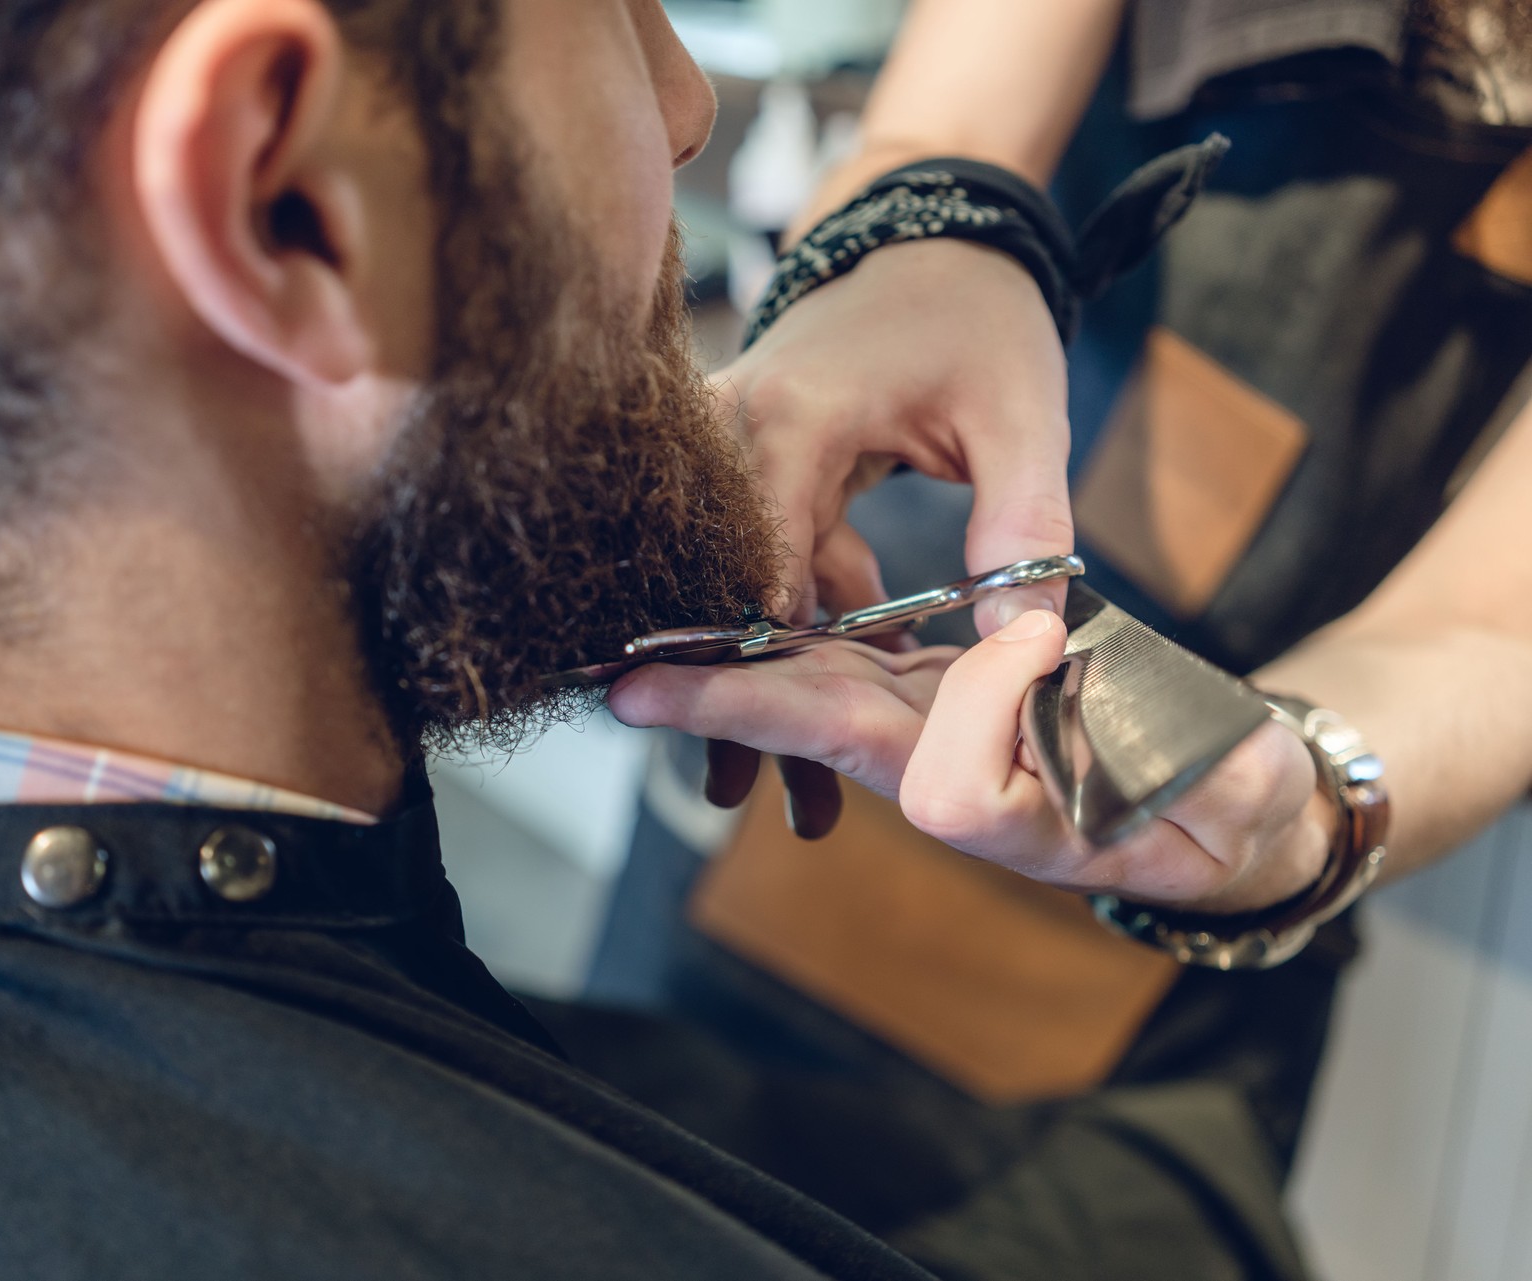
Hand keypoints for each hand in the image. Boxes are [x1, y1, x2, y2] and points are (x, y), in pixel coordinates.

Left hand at [610, 611, 1333, 914]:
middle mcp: (943, 776)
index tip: (1020, 642)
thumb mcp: (1247, 799)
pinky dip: (783, 636)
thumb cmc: (1235, 810)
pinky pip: (840, 660)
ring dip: (731, 670)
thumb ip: (1234, 788)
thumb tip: (1226, 759)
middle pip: (826, 735)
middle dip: (733, 711)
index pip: (940, 780)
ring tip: (638, 652)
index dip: (960, 715)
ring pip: (814, 691)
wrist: (1204, 806)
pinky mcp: (924, 690)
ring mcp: (924, 730)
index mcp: (1009, 811)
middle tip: (631, 689)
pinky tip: (730, 603)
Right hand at [705, 236, 1073, 832]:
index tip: (771, 753)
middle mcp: (733, 434)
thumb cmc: (976, 315)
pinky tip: (843, 682)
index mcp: (793, 422)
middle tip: (752, 795)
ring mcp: (729, 446)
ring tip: (776, 782)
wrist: (927, 234)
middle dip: (741, 695)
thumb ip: (1027, 528)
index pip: (757, 564)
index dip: (764, 664)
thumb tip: (1024, 645)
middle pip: (724, 589)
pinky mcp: (748, 461)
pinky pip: (763, 556)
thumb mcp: (1022, 416)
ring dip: (768, 671)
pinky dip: (799, 619)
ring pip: (735, 583)